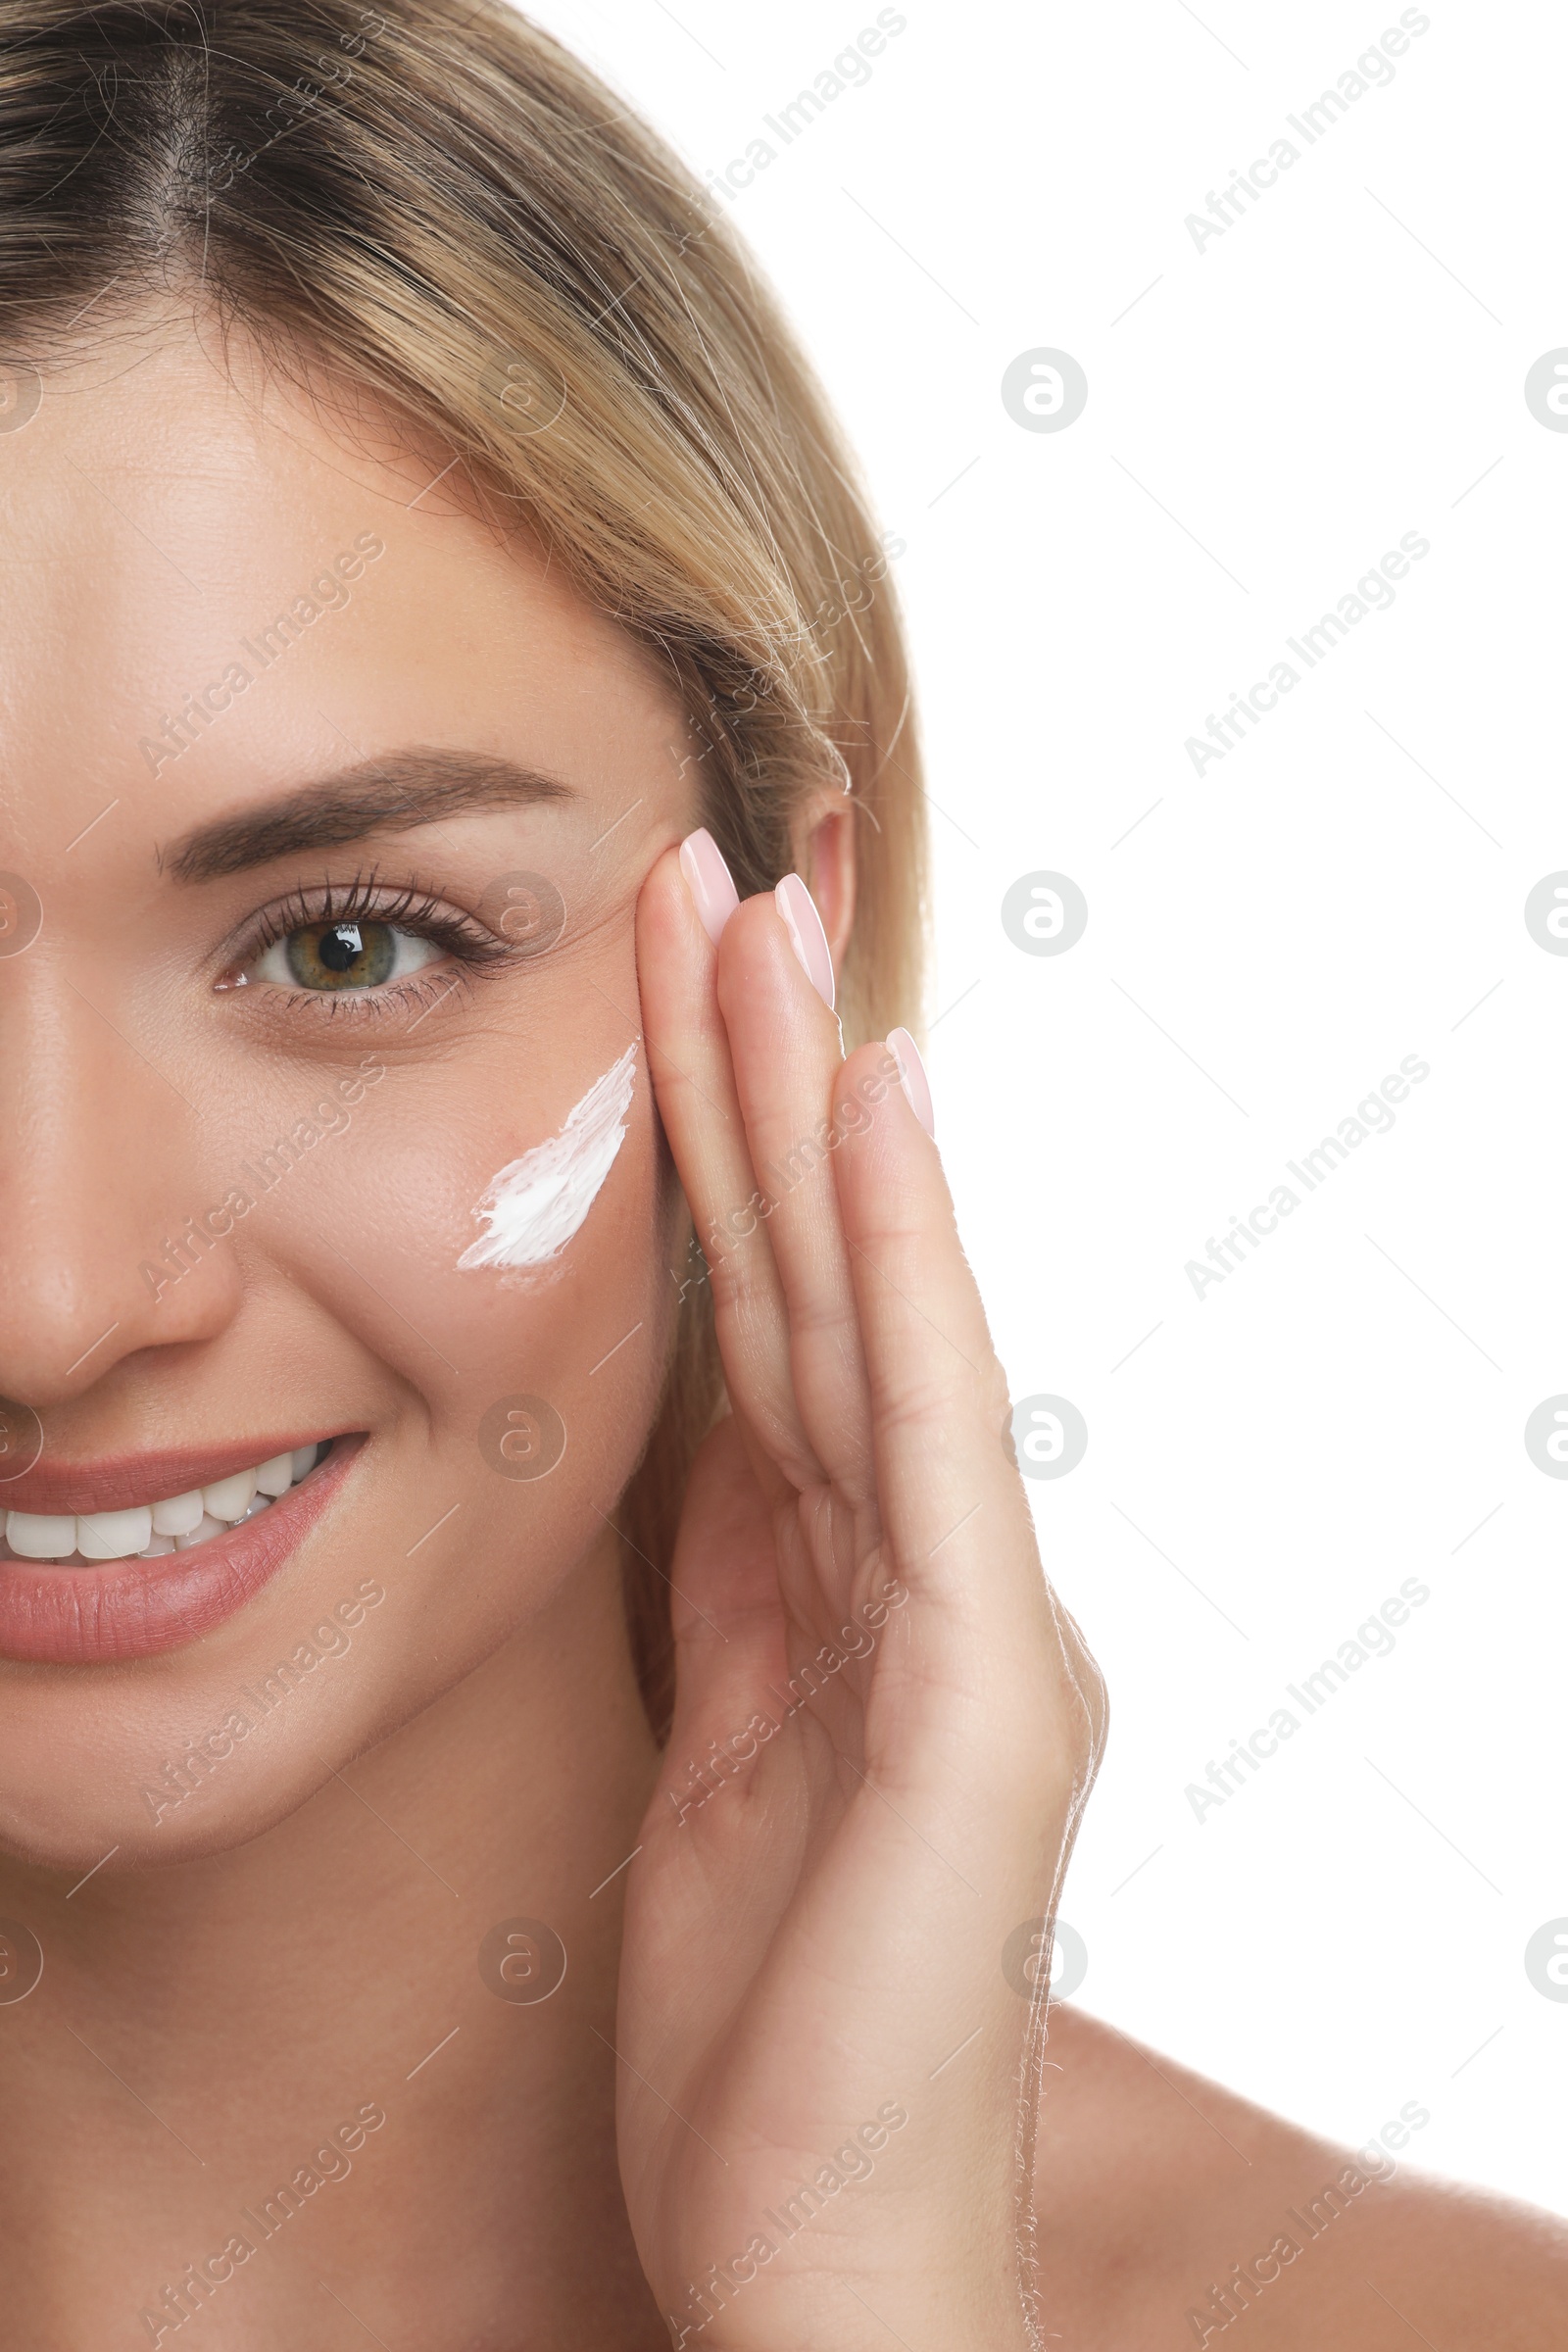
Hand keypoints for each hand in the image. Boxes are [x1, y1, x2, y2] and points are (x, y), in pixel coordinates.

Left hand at [618, 839, 1105, 2350]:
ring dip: (814, 1105)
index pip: (785, 1320)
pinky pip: (919, 1436)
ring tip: (774, 919)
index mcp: (865, 1588)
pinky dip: (901, 1260)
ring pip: (870, 1312)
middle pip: (829, 1277)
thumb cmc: (773, 2036)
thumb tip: (709, 1424)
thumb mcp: (721, 1754)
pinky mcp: (984, 1697)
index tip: (697, 975)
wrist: (831, 2273)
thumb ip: (740, 1582)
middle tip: (733, 867)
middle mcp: (940, 1573)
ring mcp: (977, 1623)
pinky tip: (877, 1106)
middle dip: (773, 1066)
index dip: (741, 1145)